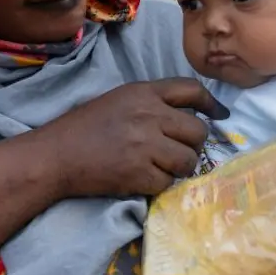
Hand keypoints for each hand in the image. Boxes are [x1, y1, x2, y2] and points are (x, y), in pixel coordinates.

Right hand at [41, 78, 228, 197]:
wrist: (56, 155)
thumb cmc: (82, 127)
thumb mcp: (118, 100)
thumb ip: (150, 103)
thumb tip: (185, 117)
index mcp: (143, 92)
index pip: (191, 90)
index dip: (211, 103)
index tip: (220, 115)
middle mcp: (150, 115)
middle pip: (198, 131)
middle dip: (195, 145)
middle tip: (181, 152)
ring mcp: (146, 145)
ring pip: (189, 160)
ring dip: (181, 167)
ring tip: (163, 168)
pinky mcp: (140, 173)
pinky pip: (168, 182)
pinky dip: (160, 184)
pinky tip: (143, 179)